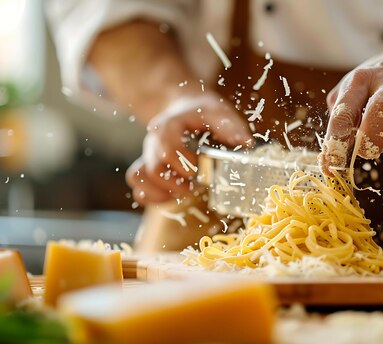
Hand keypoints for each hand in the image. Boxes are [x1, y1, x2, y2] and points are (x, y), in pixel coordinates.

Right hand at [126, 93, 250, 203]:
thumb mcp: (218, 112)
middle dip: (175, 183)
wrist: (184, 108)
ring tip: (183, 192)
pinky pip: (138, 187)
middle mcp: (154, 141)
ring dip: (161, 191)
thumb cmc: (203, 113)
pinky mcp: (146, 169)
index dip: (184, 163)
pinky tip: (170, 197)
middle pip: (153, 167)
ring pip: (139, 177)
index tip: (198, 170)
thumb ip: (231, 126)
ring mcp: (147, 156)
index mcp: (170, 126)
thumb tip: (245, 143)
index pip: (167, 147)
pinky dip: (151, 197)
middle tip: (193, 187)